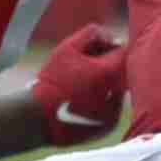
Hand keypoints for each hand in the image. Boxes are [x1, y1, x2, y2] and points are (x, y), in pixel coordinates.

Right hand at [32, 22, 126, 146]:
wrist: (39, 117)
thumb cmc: (53, 79)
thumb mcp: (67, 48)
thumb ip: (90, 34)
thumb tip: (107, 34)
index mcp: (112, 72)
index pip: (121, 50)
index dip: (106, 47)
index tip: (91, 51)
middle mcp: (119, 93)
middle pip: (121, 71)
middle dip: (106, 66)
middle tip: (83, 69)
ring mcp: (115, 113)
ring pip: (117, 90)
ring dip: (105, 85)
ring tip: (81, 86)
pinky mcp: (108, 127)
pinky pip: (111, 108)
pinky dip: (101, 103)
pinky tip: (81, 102)